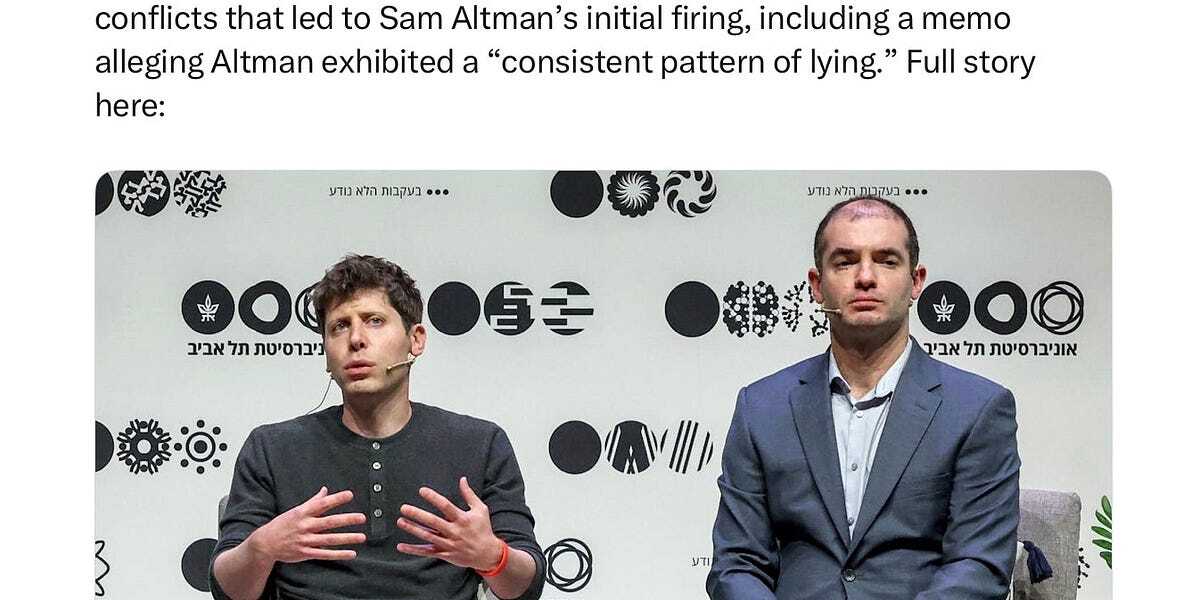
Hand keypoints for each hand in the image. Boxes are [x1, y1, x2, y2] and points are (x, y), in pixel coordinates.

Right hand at [248, 486, 366, 563]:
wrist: (265, 543)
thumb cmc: (283, 524)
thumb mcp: (296, 510)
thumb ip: (313, 501)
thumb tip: (325, 490)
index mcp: (303, 513)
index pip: (322, 504)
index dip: (336, 499)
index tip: (349, 495)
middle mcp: (305, 526)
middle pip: (329, 522)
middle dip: (347, 519)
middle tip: (362, 517)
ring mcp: (305, 540)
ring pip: (330, 539)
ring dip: (347, 538)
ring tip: (362, 537)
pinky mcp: (305, 553)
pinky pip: (325, 554)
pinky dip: (338, 554)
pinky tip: (351, 553)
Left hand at [396, 476, 505, 571]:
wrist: (487, 554)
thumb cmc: (483, 529)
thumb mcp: (480, 509)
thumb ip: (469, 494)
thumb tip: (462, 479)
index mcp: (462, 519)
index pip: (445, 506)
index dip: (433, 498)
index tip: (422, 491)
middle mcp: (454, 531)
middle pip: (433, 522)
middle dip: (417, 514)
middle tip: (404, 508)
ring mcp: (448, 544)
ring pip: (427, 536)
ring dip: (413, 529)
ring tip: (401, 521)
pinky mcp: (444, 554)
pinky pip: (426, 552)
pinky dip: (413, 550)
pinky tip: (401, 546)